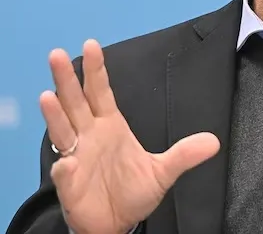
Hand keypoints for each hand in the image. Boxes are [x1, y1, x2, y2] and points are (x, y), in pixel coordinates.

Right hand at [40, 39, 219, 233]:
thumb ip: (184, 154)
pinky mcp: (70, 184)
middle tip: (57, 54)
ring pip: (62, 130)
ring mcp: (76, 157)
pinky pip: (64, 172)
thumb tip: (214, 142)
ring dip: (54, 115)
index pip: (100, 92)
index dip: (95, 70)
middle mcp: (89, 136)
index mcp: (109, 125)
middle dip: (65, 79)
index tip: (91, 45)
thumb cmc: (133, 192)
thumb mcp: (162, 171)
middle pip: (75, 102)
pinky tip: (65, 164)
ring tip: (47, 96)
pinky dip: (64, 168)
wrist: (117, 224)